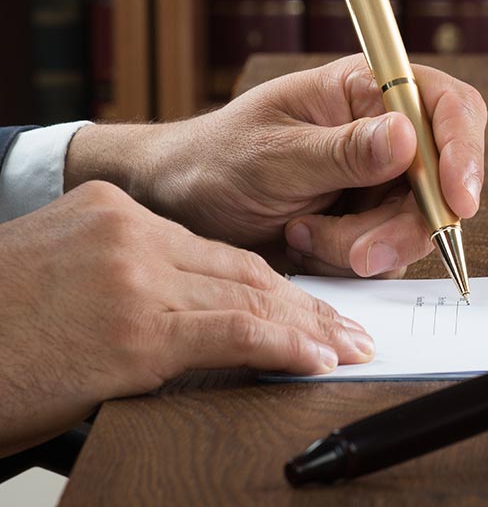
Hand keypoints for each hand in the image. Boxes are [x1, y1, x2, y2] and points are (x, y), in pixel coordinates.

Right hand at [0, 181, 372, 455]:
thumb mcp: (52, 276)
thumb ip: (116, 279)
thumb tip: (176, 320)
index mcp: (107, 211)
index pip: (210, 247)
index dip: (267, 279)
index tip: (304, 302)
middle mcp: (128, 232)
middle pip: (240, 266)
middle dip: (303, 302)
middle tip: (349, 327)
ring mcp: (134, 277)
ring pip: (249, 296)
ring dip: (309, 328)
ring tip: (349, 348)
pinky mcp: (137, 330)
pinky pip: (234, 334)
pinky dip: (286, 347)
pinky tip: (318, 360)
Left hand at [66, 55, 487, 277]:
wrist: (179, 205)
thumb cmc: (216, 160)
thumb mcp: (273, 154)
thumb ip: (342, 150)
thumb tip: (406, 135)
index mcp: (368, 89)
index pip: (447, 108)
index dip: (462, 151)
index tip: (457, 201)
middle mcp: (387, 130)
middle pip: (445, 178)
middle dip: (406, 223)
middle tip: (359, 253)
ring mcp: (385, 179)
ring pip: (420, 224)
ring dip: (366, 246)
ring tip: (303, 235)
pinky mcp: (374, 221)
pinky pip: (394, 253)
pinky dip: (350, 260)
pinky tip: (306, 243)